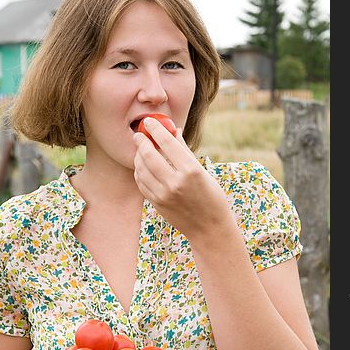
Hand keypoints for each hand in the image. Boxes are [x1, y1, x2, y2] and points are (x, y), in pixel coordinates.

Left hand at [133, 118, 232, 239]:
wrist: (209, 228)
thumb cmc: (211, 197)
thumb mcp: (202, 172)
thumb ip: (185, 151)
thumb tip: (174, 130)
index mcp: (191, 170)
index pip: (167, 143)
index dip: (156, 129)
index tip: (149, 121)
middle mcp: (175, 182)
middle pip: (149, 155)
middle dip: (141, 141)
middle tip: (138, 134)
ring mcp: (164, 195)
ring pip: (141, 169)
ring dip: (138, 156)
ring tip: (140, 150)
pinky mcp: (157, 203)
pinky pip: (141, 183)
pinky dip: (139, 172)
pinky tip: (142, 167)